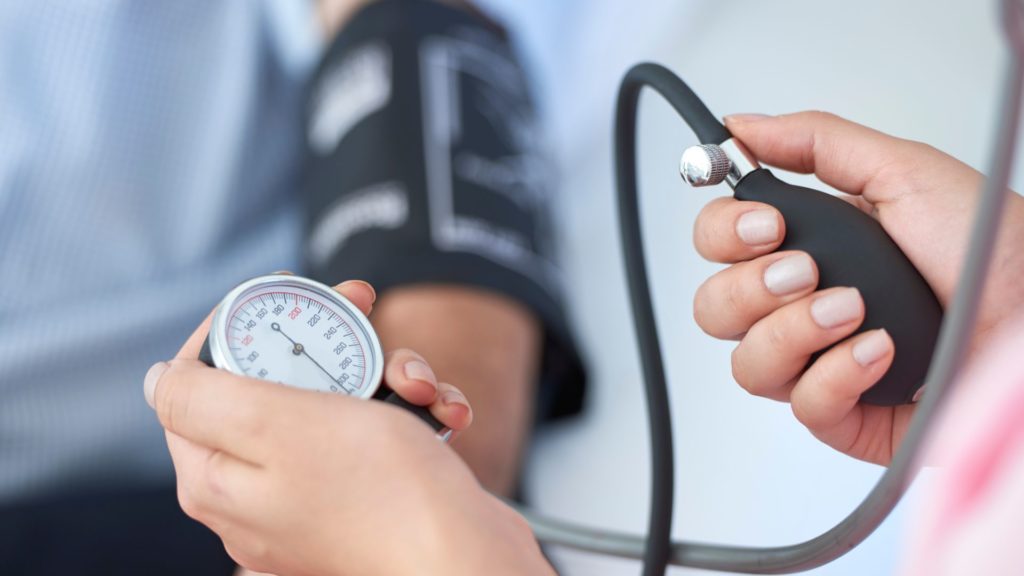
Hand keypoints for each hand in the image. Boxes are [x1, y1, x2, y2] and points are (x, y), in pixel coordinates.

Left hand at [145, 280, 551, 574]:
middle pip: (276, 384)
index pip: (198, 380)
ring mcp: (316, 496)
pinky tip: (443, 412)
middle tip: (364, 306)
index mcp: (217, 477)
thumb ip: (202, 397)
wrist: (467, 556)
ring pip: (337, 402)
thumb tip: (160, 380)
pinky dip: (410, 412)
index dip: (237, 326)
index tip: (284, 295)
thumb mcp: (276, 425)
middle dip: (329, 342)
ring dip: (386, 375)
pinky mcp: (368, 496)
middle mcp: (260, 491)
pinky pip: (377, 434)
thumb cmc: (380, 493)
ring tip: (418, 385)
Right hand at [692, 112, 1023, 464]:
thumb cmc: (990, 249)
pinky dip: (838, 376)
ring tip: (852, 310)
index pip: (716, 244)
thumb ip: (816, 143)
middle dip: (751, 287)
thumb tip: (738, 128)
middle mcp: (801, 306)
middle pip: (713, 308)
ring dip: (794, 331)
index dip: (724, 234)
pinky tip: (881, 352)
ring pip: (746, 364)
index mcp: (808, 244)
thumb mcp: (902, 172)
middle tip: (808, 270)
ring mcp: (819, 362)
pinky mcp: (846, 414)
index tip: (768, 225)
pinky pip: (802, 406)